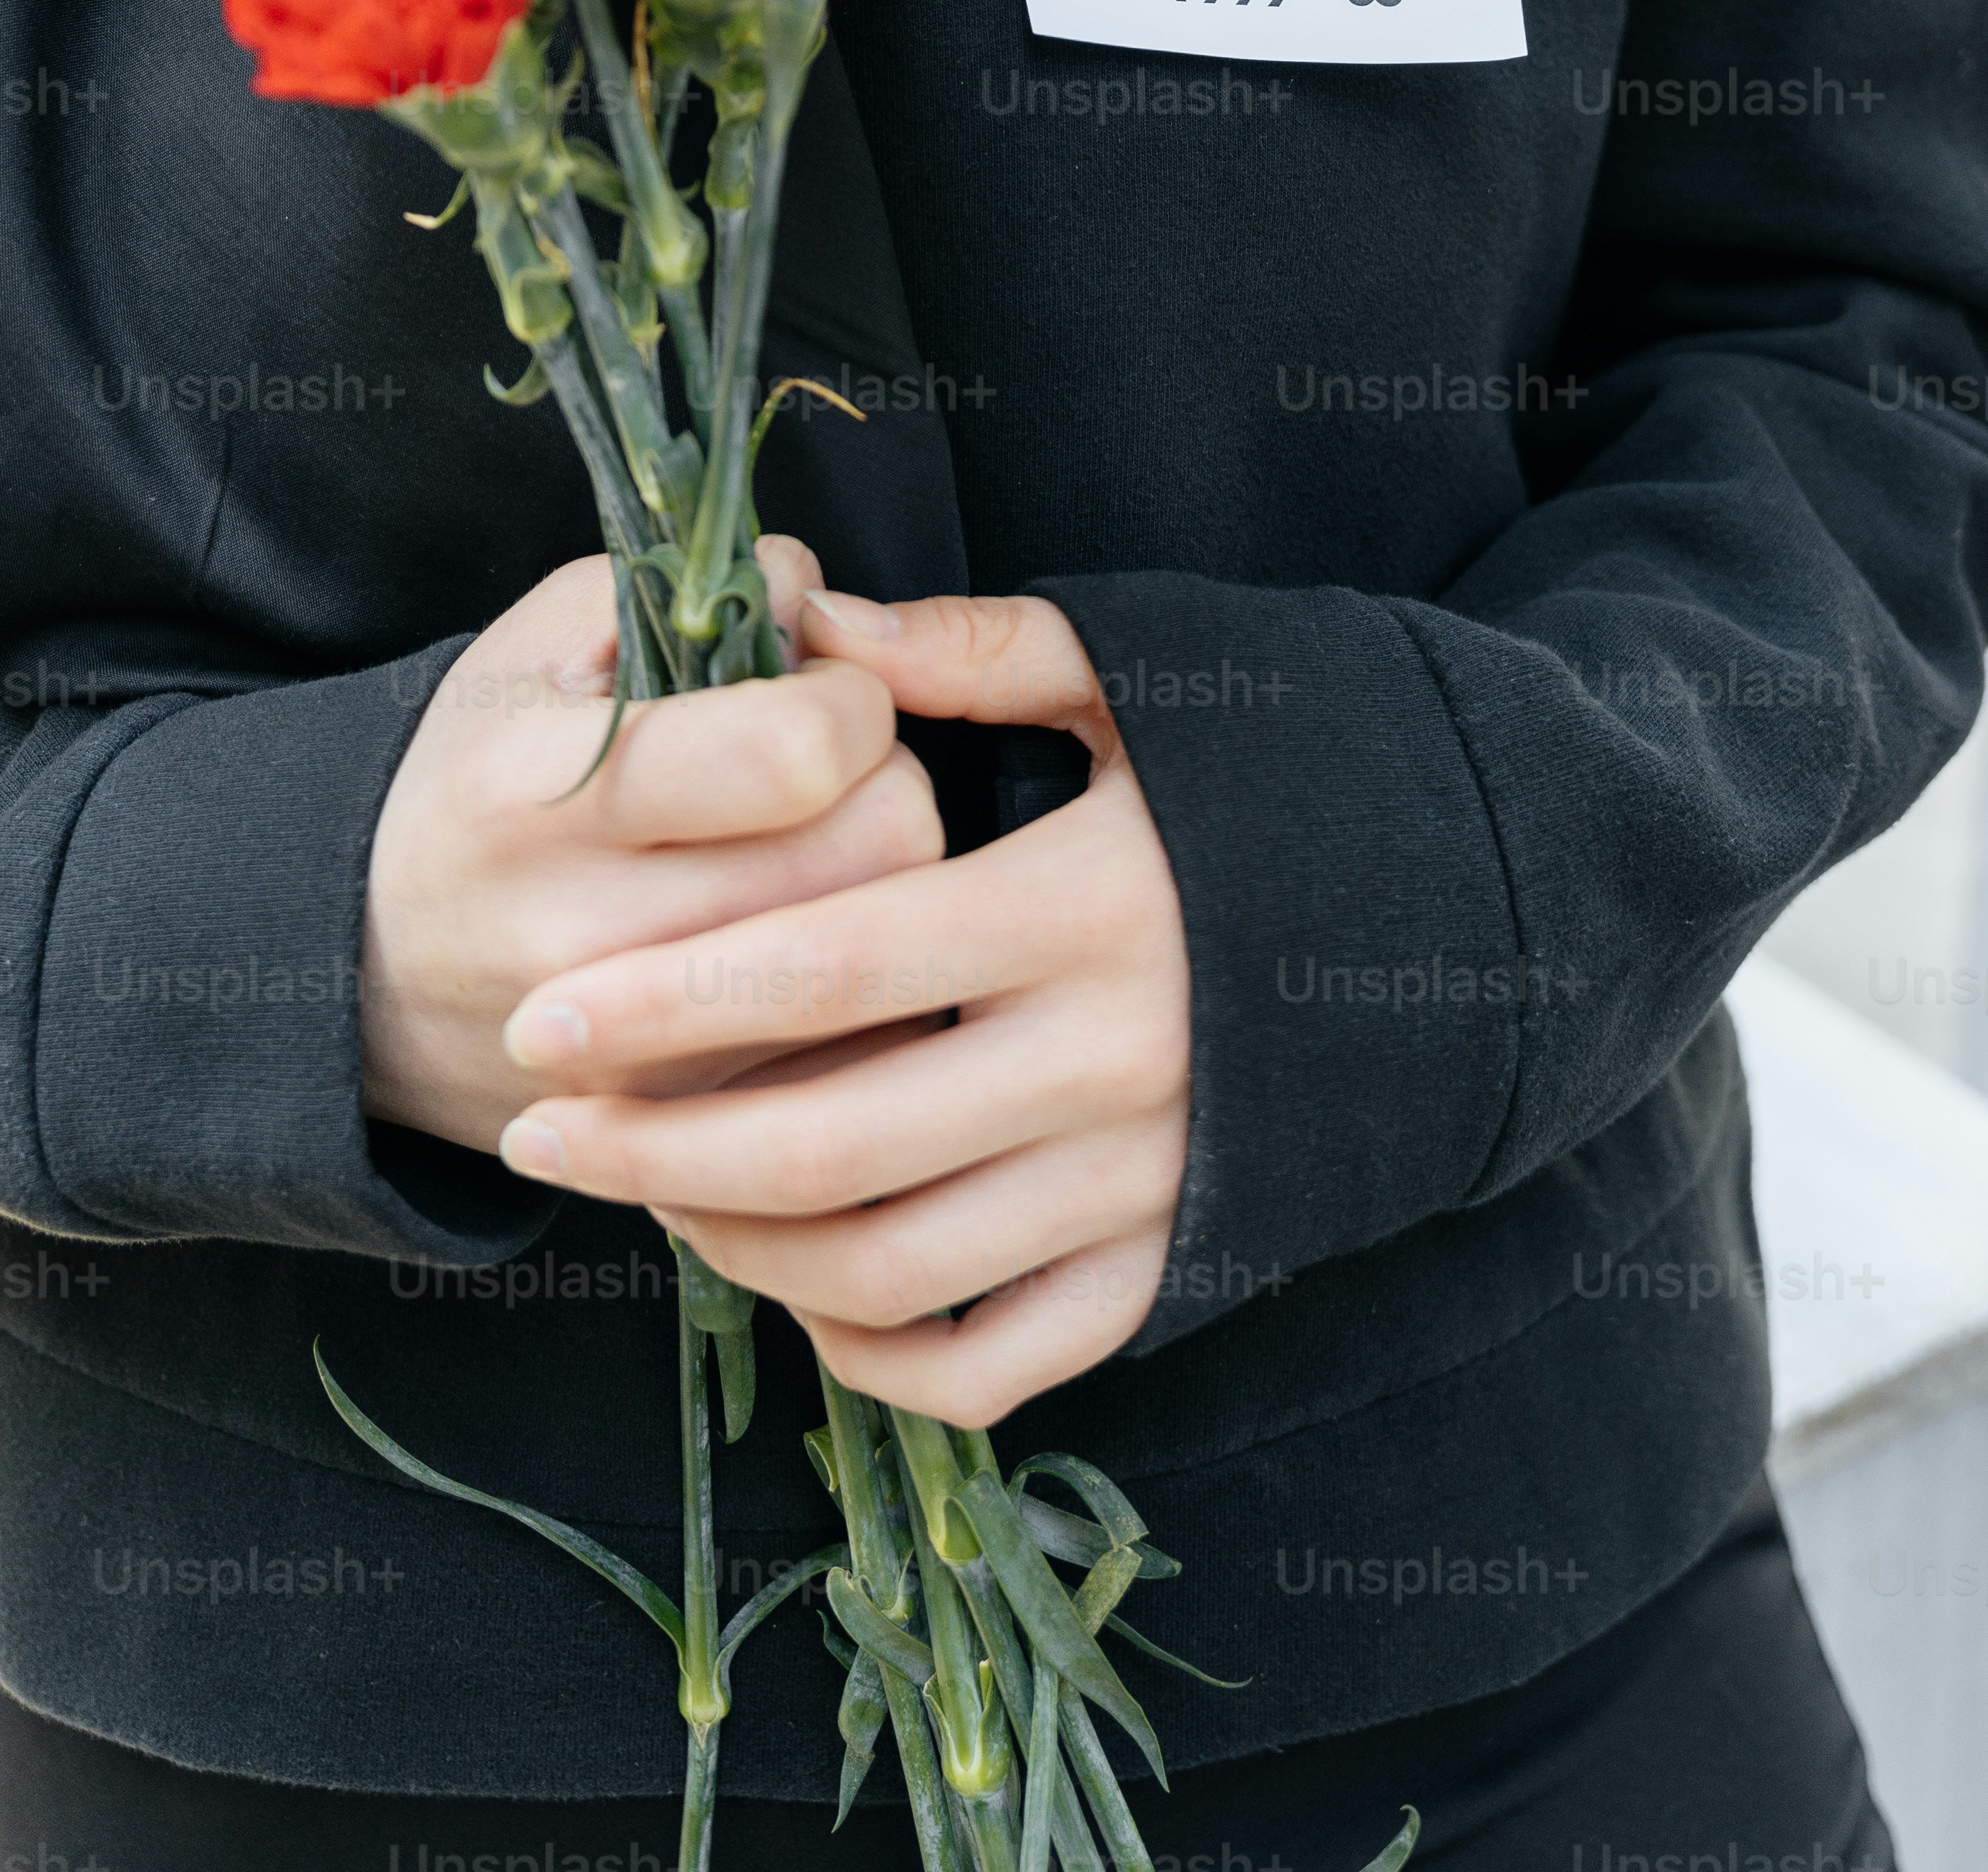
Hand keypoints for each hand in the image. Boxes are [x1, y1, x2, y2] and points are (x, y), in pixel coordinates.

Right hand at [361, 537, 942, 1150]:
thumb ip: (682, 595)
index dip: (849, 698)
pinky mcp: (686, 1132)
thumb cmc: (474, 781)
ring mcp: (643, 1059)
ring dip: (885, 885)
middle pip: (877, 850)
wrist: (358, 971)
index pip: (795, 752)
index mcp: (546, 799)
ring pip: (886, 957)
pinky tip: (802, 942)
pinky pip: (865, 1047)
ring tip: (811, 850)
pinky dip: (865, 990)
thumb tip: (811, 595)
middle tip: (829, 774)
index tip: (823, 691)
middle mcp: (592, 945)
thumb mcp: (537, 649)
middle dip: (885, 784)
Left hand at [489, 593, 1191, 1426]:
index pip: (832, 966)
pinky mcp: (1173, 1264)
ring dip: (738, 1248)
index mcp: (1088, 903)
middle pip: (837, 1144)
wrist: (1449, 911)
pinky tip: (795, 1289)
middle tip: (539, 1124)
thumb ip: (974, 652)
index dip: (670, 999)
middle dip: (655, 1148)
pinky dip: (877, 1354)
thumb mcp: (1139, 680)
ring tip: (647, 1188)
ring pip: (892, 1268)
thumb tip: (818, 627)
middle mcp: (1118, 1058)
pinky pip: (997, 1361)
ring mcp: (1148, 1178)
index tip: (542, 1017)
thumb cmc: (1271, 775)